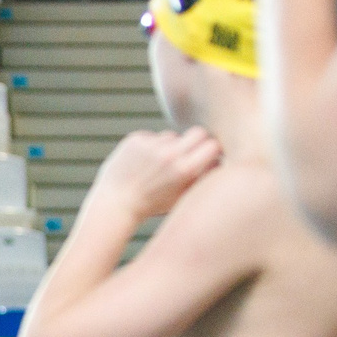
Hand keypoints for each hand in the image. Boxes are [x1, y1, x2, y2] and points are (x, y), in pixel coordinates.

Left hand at [88, 128, 221, 222]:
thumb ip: (205, 177)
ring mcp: (151, 145)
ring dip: (170, 147)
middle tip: (190, 153)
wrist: (115, 204)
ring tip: (157, 167)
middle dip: (197, 141)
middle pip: (198, 132)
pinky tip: (142, 164)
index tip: (209, 155)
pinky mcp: (135, 140)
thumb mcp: (184, 196)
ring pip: (173, 136)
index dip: (213, 150)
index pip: (213, 145)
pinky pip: (153, 137)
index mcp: (185, 171)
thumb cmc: (154, 204)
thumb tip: (221, 158)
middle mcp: (169, 155)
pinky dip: (151, 147)